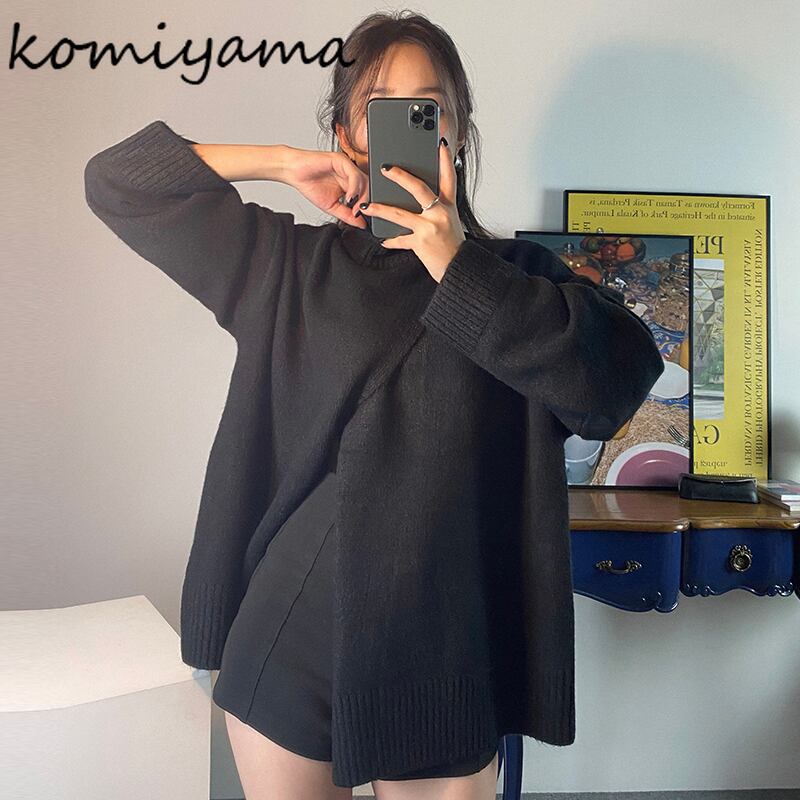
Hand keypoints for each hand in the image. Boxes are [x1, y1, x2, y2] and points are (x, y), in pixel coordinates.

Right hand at [283, 147, 368, 227]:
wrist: (294, 173)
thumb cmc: (310, 185)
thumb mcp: (332, 206)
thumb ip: (347, 215)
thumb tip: (362, 225)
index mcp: (350, 183)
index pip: (366, 193)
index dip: (367, 206)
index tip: (363, 219)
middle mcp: (350, 173)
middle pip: (368, 187)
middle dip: (366, 202)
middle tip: (359, 214)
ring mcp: (347, 166)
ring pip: (364, 180)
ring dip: (362, 196)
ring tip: (354, 208)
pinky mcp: (341, 160)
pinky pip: (354, 174)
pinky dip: (354, 187)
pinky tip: (349, 198)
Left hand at [358, 138, 465, 281]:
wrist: (459, 268)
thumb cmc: (453, 246)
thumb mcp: (450, 222)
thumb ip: (437, 209)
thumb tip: (419, 200)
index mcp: (448, 206)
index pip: (449, 178)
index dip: (445, 161)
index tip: (439, 145)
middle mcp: (440, 213)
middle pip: (419, 188)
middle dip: (400, 176)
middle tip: (385, 168)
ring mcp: (430, 228)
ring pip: (400, 214)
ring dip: (381, 209)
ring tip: (367, 206)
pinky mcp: (421, 243)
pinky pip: (400, 239)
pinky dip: (391, 240)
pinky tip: (383, 239)